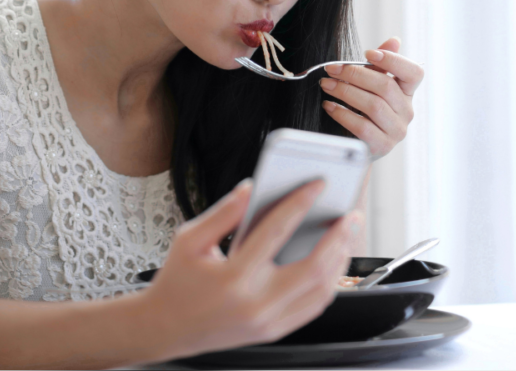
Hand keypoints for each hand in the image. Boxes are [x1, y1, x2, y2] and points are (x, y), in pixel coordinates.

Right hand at [137, 179, 358, 359]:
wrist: (165, 329)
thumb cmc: (177, 282)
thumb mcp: (190, 239)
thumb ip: (223, 212)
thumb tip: (252, 187)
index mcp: (233, 276)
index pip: (277, 231)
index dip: (300, 203)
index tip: (317, 185)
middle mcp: (255, 303)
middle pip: (314, 267)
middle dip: (338, 237)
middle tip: (350, 215)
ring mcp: (268, 322)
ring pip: (321, 291)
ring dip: (339, 261)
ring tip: (345, 237)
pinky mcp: (274, 331)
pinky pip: (313, 307)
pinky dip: (328, 283)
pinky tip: (331, 263)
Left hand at [321, 37, 423, 158]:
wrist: (358, 147)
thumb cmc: (365, 112)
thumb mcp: (373, 86)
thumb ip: (381, 65)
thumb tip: (394, 40)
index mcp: (408, 93)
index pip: (414, 73)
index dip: (394, 60)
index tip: (368, 53)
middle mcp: (407, 112)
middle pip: (386, 87)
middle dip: (355, 74)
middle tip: (332, 69)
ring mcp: (396, 131)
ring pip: (373, 105)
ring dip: (345, 91)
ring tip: (327, 85)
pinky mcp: (382, 146)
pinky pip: (363, 126)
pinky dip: (343, 114)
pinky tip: (329, 106)